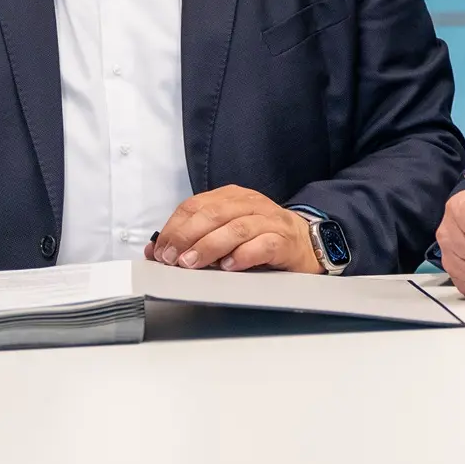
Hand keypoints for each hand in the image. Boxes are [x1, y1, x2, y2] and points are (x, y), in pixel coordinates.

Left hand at [146, 185, 319, 272]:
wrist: (308, 242)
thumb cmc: (263, 237)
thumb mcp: (227, 231)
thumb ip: (196, 237)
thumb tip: (157, 250)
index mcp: (234, 197)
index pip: (197, 205)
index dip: (175, 227)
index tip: (160, 250)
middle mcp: (251, 204)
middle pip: (214, 214)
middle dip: (187, 236)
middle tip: (172, 259)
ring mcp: (270, 222)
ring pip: (236, 228)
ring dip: (209, 246)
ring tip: (192, 264)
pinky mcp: (285, 242)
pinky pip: (263, 245)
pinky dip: (243, 255)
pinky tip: (229, 266)